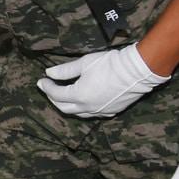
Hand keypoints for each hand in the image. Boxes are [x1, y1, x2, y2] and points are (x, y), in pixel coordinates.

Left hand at [37, 43, 168, 116]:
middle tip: (48, 89)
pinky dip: (82, 109)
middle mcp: (88, 107)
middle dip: (53, 98)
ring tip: (62, 96)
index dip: (46, 87)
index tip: (41, 81)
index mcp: (79, 95)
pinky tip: (82, 102)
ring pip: (78, 113)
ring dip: (67, 106)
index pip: (56, 94)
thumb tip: (49, 73)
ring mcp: (100, 111)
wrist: (137, 71)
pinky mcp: (111, 111)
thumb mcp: (84, 63)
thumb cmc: (110, 64)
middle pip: (64, 107)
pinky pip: (92, 114)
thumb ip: (65, 70)